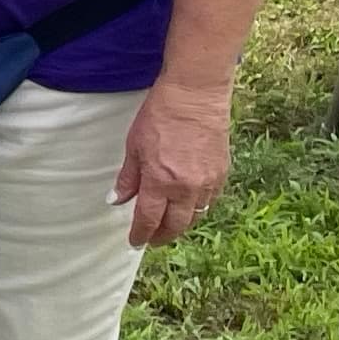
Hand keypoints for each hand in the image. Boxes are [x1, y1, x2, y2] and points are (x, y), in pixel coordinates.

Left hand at [111, 77, 231, 247]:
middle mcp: (186, 188)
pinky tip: (187, 207)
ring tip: (167, 226)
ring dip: (180, 225)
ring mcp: (207, 184)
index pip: (149, 219)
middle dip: (161, 236)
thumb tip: (116, 200)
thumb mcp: (134, 146)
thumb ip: (128, 178)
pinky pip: (209, 203)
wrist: (194, 97)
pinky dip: (197, 209)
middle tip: (151, 239)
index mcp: (160, 181)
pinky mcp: (222, 176)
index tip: (134, 242)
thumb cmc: (159, 116)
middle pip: (175, 226)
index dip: (141, 234)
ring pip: (194, 217)